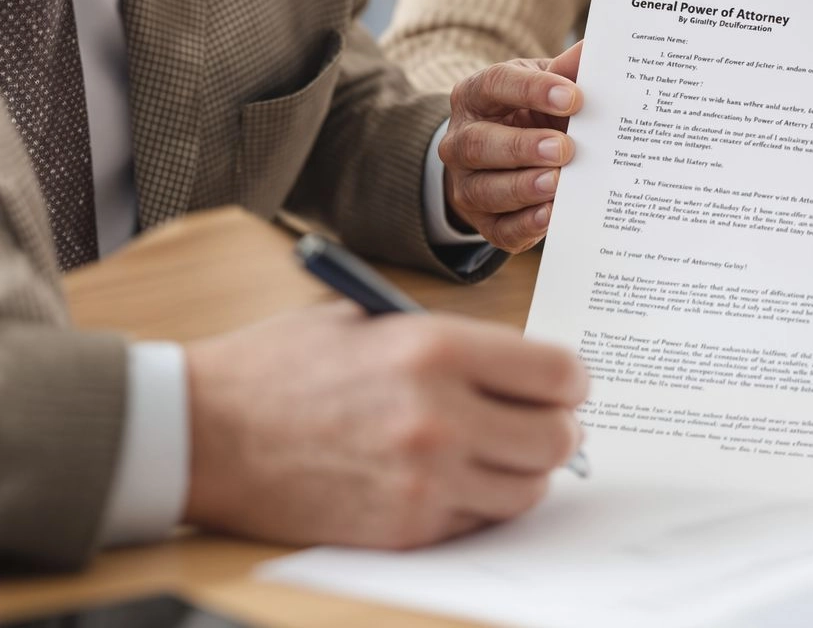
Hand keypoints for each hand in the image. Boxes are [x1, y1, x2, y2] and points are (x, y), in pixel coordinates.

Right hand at [184, 301, 587, 548]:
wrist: (205, 431)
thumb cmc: (283, 364)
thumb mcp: (371, 318)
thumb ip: (453, 341)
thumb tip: (520, 366)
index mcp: (436, 348)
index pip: (556, 373)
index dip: (570, 378)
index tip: (564, 382)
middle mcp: (440, 416)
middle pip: (556, 438)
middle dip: (557, 427)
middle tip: (538, 419)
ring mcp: (423, 481)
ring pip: (528, 489)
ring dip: (524, 469)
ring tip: (498, 449)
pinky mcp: (402, 531)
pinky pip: (479, 522)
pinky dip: (480, 502)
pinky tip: (454, 477)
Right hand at [441, 42, 583, 252]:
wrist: (510, 157)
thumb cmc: (532, 113)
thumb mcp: (545, 86)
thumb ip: (567, 72)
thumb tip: (598, 49)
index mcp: (475, 95)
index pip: (494, 85)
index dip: (531, 90)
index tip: (572, 97)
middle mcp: (461, 140)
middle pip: (479, 143)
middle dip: (522, 146)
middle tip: (564, 148)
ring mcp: (466, 183)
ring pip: (484, 189)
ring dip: (522, 187)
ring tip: (557, 183)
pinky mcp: (483, 221)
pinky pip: (498, 228)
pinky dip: (525, 224)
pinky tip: (550, 215)